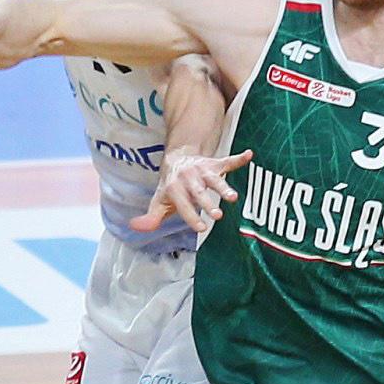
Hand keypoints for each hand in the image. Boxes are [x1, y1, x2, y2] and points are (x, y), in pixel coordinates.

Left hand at [135, 148, 249, 233]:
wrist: (177, 159)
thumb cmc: (170, 187)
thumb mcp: (159, 202)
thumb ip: (150, 217)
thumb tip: (134, 227)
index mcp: (174, 189)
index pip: (183, 205)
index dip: (191, 216)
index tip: (201, 228)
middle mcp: (189, 179)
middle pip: (199, 192)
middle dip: (208, 202)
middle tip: (217, 215)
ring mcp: (203, 171)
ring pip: (214, 179)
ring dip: (224, 186)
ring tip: (233, 197)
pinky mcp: (214, 164)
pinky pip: (227, 160)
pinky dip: (238, 158)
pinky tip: (248, 155)